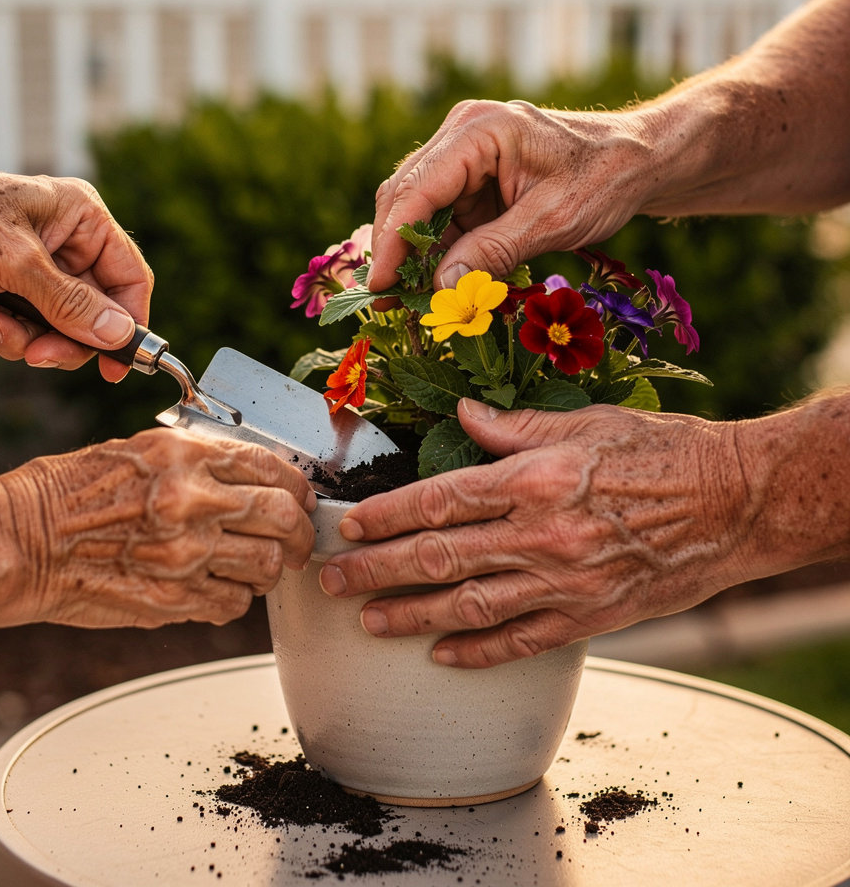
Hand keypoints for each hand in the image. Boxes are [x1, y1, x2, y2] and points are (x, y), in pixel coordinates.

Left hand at [0, 154, 152, 381]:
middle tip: (37, 354)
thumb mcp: (18, 263)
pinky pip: (23, 330)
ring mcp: (37, 270)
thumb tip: (120, 336)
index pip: (129, 278)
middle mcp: (66, 244)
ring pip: (56, 330)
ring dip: (19, 336)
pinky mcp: (9, 291)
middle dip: (60, 338)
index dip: (129, 324)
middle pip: (93, 315)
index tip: (117, 367)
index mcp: (82, 218)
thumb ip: (72, 304)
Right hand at [0, 427, 314, 628]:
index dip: (297, 485)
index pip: (271, 466)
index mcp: (184, 456)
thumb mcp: (140, 451)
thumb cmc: (72, 492)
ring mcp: (184, 555)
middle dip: (300, 531)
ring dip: (271, 567)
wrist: (24, 542)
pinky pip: (233, 604)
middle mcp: (191, 501)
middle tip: (297, 538)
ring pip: (267, 566)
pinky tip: (220, 586)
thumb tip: (253, 477)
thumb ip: (200, 461)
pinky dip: (237, 598)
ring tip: (258, 564)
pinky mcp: (173, 600)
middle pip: (282, 517)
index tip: (300, 497)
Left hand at [319, 399, 758, 666]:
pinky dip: (478, 652)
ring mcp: (565, 583)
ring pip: (469, 606)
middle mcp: (541, 534)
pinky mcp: (591, 618)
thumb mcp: (586, 424)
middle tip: (332, 581)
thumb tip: (464, 414)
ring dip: (412, 616)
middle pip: (439, 557)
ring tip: (370, 621)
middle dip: (376, 571)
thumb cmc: (664, 453)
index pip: (439, 500)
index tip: (349, 526)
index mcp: (535, 479)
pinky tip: (443, 655)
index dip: (386, 515)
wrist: (737, 502)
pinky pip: (522, 641)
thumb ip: (515, 427)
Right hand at [369, 100, 649, 295]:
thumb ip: (492, 252)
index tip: (380, 287)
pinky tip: (432, 286)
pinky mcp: (472, 180)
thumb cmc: (605, 179)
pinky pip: (441, 218)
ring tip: (405, 303)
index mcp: (479, 131)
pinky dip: (436, 253)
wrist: (640, 160)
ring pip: (417, 211)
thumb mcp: (551, 221)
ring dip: (412, 257)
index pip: (416, 190)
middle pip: (405, 197)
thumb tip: (441, 289)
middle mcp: (461, 135)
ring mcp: (464, 156)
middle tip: (386, 303)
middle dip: (394, 252)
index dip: (393, 243)